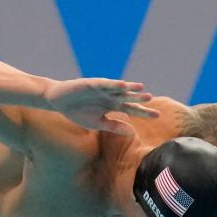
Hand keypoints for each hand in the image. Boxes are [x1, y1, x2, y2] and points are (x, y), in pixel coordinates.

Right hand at [43, 78, 158, 135]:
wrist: (59, 101)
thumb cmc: (78, 112)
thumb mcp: (97, 123)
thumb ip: (113, 126)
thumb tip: (132, 132)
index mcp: (112, 106)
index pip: (131, 109)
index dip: (144, 111)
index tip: (157, 115)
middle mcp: (110, 96)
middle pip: (128, 98)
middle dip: (139, 99)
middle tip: (152, 99)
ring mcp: (102, 89)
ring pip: (119, 89)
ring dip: (129, 88)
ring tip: (141, 88)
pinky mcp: (92, 84)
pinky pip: (104, 84)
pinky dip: (113, 84)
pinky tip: (122, 85)